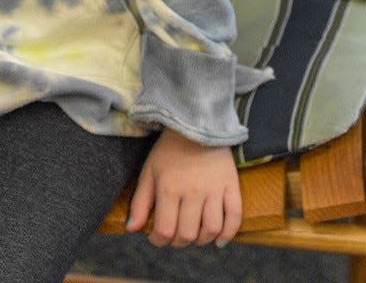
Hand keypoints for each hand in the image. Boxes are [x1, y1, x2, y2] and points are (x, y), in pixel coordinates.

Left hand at [126, 129, 240, 247]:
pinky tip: (218, 238)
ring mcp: (214, 189)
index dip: (158, 240)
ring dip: (201, 240)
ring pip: (211, 229)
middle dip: (178, 241)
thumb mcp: (149, 171)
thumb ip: (139, 202)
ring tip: (195, 235)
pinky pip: (235, 217)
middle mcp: (193, 191)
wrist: (195, 124)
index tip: (157, 236)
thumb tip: (131, 229)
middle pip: (187, 234)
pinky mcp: (231, 185)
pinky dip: (228, 233)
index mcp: (169, 188)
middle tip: (175, 235)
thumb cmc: (169, 151)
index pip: (164, 230)